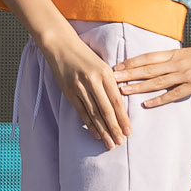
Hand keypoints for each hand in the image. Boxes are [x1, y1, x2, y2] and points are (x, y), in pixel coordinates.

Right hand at [41, 28, 131, 146]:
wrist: (62, 47)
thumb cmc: (86, 56)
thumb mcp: (103, 66)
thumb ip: (111, 83)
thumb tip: (120, 104)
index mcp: (105, 74)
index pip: (117, 101)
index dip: (123, 118)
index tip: (128, 131)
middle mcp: (93, 82)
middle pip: (106, 110)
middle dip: (114, 128)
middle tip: (120, 142)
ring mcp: (79, 88)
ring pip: (93, 113)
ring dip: (102, 130)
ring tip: (110, 143)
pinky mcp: (68, 92)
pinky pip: (81, 111)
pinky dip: (89, 124)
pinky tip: (96, 134)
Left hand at [112, 38, 190, 108]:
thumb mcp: (188, 53)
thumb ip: (173, 59)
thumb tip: (157, 66)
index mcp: (174, 54)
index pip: (148, 58)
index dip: (131, 62)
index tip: (115, 67)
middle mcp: (176, 64)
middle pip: (148, 69)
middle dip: (128, 74)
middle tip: (111, 78)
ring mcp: (185, 74)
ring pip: (157, 82)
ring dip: (139, 86)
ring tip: (123, 91)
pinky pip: (173, 94)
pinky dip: (159, 99)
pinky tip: (147, 104)